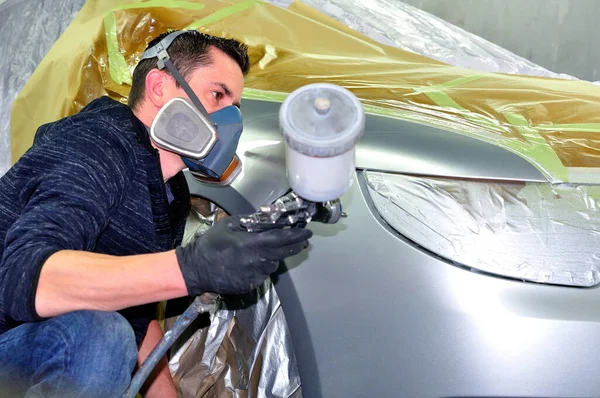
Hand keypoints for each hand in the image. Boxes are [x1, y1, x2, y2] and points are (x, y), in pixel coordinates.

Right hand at [175, 215, 312, 295]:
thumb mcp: (229, 225)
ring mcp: (254, 275)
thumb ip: (250, 222)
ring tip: (266, 251)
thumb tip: (268, 218)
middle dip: (295, 246)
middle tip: (303, 241)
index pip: (282, 238)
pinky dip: (262, 267)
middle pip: (284, 253)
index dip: (296, 235)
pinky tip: (252, 263)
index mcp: (252, 243)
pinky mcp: (250, 285)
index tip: (307, 232)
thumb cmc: (211, 244)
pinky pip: (263, 274)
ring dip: (274, 257)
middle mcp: (256, 260)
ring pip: (273, 264)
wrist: (195, 269)